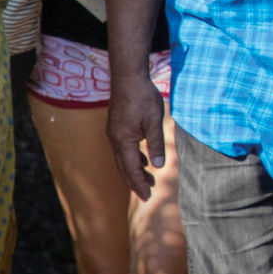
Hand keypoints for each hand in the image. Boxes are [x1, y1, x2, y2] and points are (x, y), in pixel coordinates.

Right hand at [104, 68, 164, 197]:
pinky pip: (124, 148)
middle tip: (147, 195)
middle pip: (124, 167)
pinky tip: (144, 160)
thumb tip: (158, 166)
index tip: (147, 197)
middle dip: (135, 182)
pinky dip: (133, 158)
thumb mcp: (154, 122)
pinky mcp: (117, 126)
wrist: (128, 76)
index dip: (139, 184)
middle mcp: (115, 139)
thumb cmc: (143, 97)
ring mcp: (114, 132)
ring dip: (135, 170)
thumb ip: (156, 144)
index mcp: (123, 140)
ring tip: (149, 180)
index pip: (131, 169)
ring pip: (123, 158)